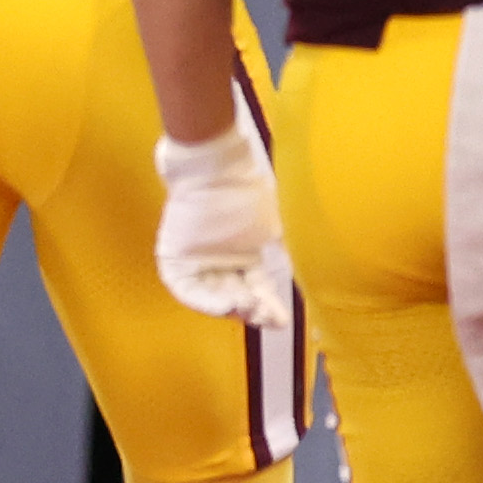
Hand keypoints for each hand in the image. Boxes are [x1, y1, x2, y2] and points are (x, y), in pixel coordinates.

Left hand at [153, 123, 295, 337]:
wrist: (213, 161)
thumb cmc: (245, 187)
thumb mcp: (271, 224)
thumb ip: (281, 250)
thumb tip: (308, 271)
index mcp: (244, 252)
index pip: (255, 287)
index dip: (268, 305)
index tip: (282, 320)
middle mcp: (219, 260)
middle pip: (233, 295)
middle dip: (251, 310)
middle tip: (268, 318)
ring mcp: (194, 259)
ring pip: (210, 296)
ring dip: (229, 308)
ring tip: (249, 311)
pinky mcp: (173, 257)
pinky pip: (186, 288)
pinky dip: (204, 299)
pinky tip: (225, 305)